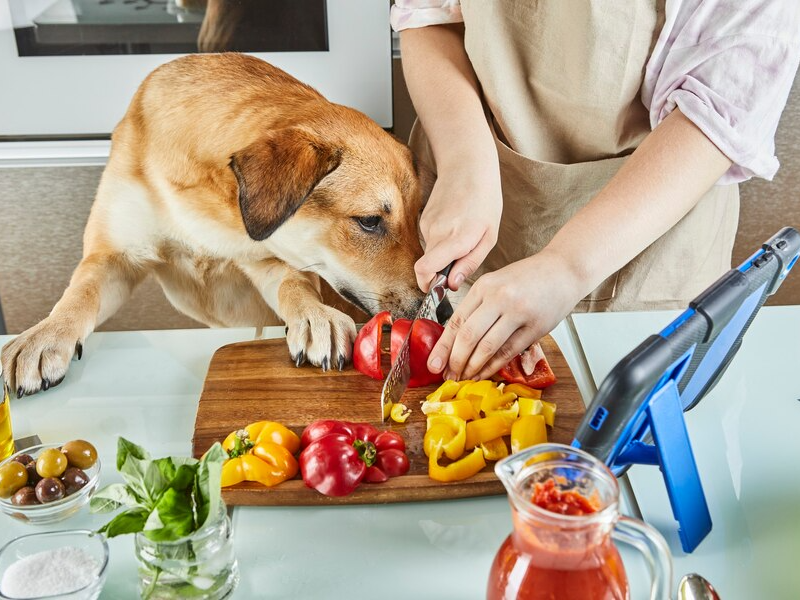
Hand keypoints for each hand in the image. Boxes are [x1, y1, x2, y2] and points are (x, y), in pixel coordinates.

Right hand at [415, 162, 501, 291]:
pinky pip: (431, 239)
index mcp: (457, 238)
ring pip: (431, 252)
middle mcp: (438, 232)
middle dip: (440, 271)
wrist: (467, 166)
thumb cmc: (485, 200)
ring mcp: (428, 224)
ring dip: (444, 253)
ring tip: (463, 236)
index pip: (425, 269)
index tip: (437, 288)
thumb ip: (470, 263)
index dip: (428, 284)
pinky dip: (442, 240)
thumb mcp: (489, 236)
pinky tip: (456, 225)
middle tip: (460, 263)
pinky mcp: (424, 219)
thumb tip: (453, 284)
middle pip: (428, 265)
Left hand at [426, 250, 583, 380]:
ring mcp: (518, 312)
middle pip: (468, 336)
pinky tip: (484, 373)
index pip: (456, 321)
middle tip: (449, 376)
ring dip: (473, 367)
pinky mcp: (535, 326)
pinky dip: (493, 366)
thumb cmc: (528, 278)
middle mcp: (499, 297)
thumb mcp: (496, 283)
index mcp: (484, 286)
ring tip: (464, 378)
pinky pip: (509, 351)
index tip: (434, 364)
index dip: (443, 347)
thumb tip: (456, 339)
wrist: (564, 269)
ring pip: (487, 347)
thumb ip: (478, 307)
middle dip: (455, 361)